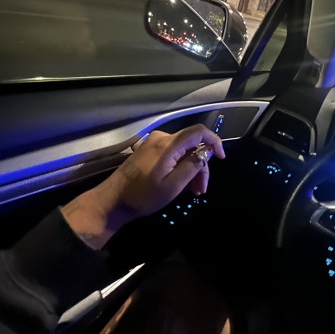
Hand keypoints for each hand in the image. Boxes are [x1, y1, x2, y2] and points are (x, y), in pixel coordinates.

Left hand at [61, 125, 224, 249]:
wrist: (113, 201)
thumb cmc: (143, 196)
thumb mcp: (173, 185)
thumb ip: (192, 166)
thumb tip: (207, 152)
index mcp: (168, 145)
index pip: (198, 132)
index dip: (214, 142)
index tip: (221, 158)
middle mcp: (161, 138)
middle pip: (191, 145)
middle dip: (200, 166)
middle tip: (201, 190)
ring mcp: (153, 144)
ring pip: (183, 152)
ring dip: (191, 170)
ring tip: (192, 192)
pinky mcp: (148, 151)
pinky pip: (172, 155)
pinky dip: (180, 168)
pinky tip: (180, 185)